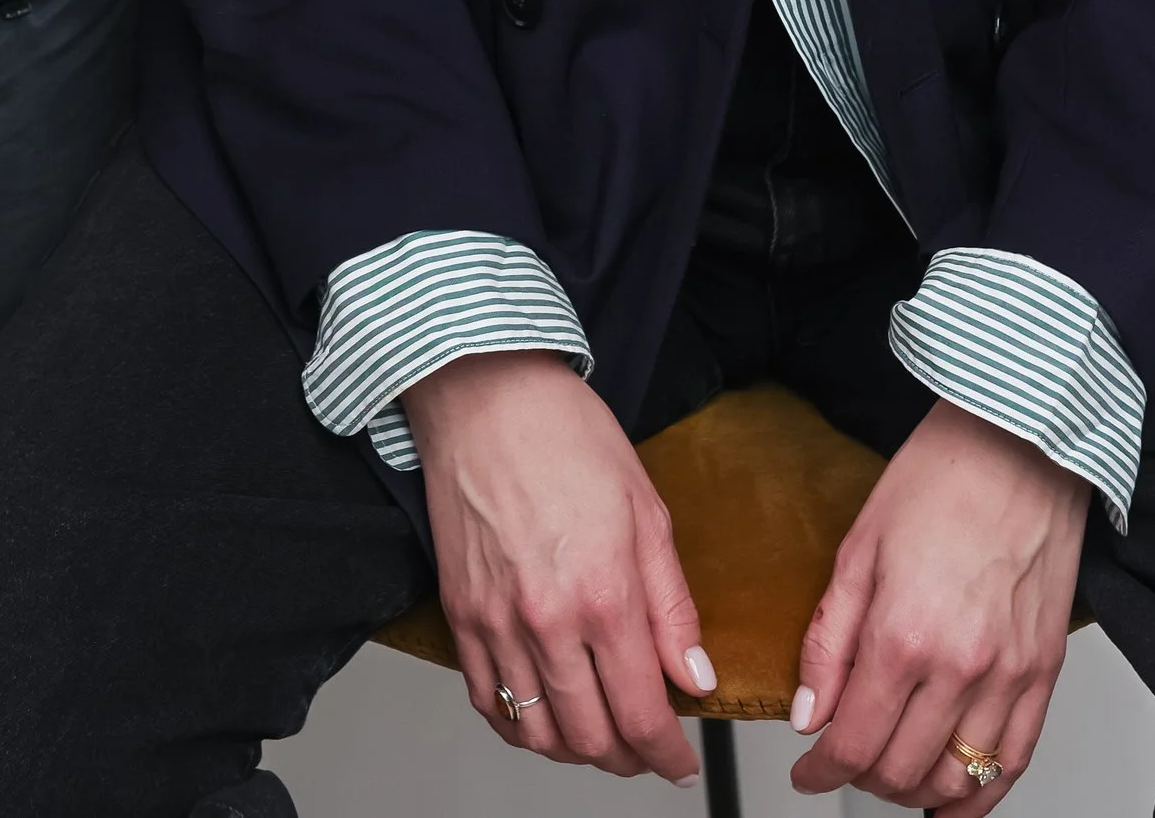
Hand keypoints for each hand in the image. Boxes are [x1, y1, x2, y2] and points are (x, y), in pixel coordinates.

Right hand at [403, 348, 712, 783]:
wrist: (485, 392)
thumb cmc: (565, 433)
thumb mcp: (646, 510)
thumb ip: (672, 605)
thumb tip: (694, 675)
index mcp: (604, 593)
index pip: (642, 715)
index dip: (667, 755)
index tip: (679, 763)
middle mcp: (547, 619)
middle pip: (590, 738)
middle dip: (627, 760)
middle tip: (645, 751)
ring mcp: (496, 621)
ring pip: (536, 732)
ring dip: (574, 752)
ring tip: (598, 736)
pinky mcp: (460, 613)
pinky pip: (486, 701)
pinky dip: (517, 726)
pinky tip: (540, 717)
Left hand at [789, 400, 1087, 805]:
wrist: (1018, 445)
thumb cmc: (940, 479)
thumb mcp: (857, 549)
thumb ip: (828, 641)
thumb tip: (809, 712)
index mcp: (903, 635)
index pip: (854, 743)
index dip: (820, 769)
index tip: (806, 770)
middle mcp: (960, 668)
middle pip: (902, 771)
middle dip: (861, 779)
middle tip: (843, 758)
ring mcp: (1010, 677)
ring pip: (957, 779)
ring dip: (915, 790)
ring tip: (891, 772)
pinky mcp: (1045, 674)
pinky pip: (1015, 762)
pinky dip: (981, 792)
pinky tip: (954, 791)